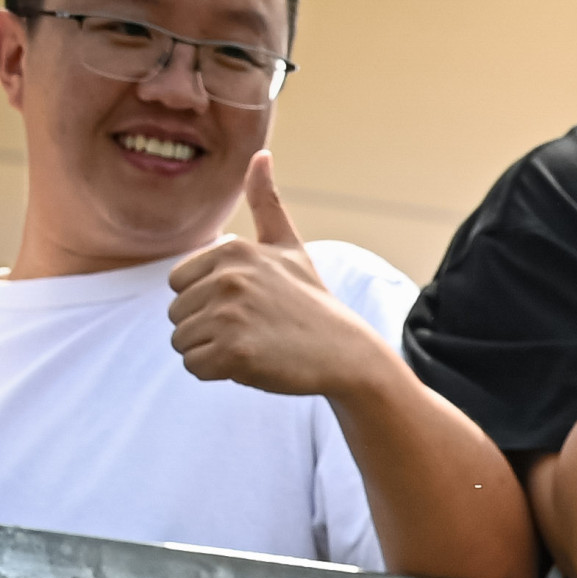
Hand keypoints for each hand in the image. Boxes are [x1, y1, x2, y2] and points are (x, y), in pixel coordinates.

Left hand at [164, 157, 388, 402]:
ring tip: (254, 347)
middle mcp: (228, 278)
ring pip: (183, 343)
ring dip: (212, 353)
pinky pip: (196, 367)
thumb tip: (261, 153)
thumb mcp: (288, 247)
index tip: (248, 308)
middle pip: (176, 315)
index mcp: (231, 251)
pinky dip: (219, 373)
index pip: (177, 285)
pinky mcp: (236, 352)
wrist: (348, 354)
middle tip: (254, 331)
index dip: (207, 303)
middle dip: (208, 330)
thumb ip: (266, 203)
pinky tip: (253, 364)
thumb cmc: (312, 303)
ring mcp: (231, 316)